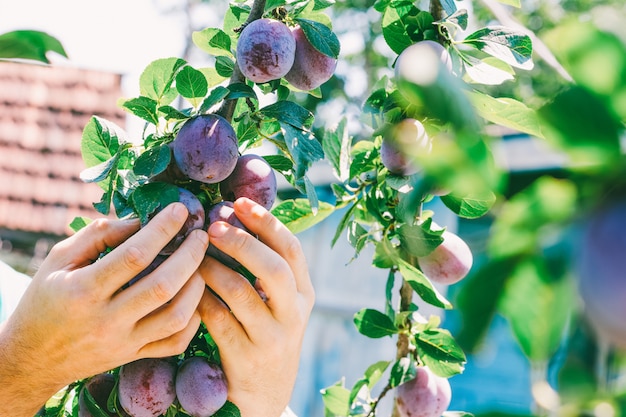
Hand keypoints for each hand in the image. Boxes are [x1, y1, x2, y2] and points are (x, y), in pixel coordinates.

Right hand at [0, 203, 208, 416]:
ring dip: (196, 286)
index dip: (162, 229)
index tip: (180, 210)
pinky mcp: (133, 357)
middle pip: (162, 285)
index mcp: (83, 290)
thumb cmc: (45, 300)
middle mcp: (106, 319)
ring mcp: (123, 342)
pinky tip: (196, 297)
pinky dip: (193, 319)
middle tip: (201, 234)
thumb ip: (97, 236)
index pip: (134, 255)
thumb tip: (140, 219)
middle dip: (190, 255)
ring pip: (175, 316)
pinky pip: (175, 342)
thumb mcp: (58, 260)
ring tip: (201, 263)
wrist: (31, 358)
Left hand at [198, 197, 314, 416]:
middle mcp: (294, 314)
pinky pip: (217, 319)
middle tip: (213, 226)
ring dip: (212, 268)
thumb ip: (265, 270)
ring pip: (241, 292)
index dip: (266, 222)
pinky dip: (200, 298)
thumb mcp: (279, 305)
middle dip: (241, 241)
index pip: (292, 249)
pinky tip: (188, 288)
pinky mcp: (246, 357)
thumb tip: (234, 218)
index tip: (240, 202)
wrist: (265, 395)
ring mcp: (272, 338)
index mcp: (304, 294)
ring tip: (194, 257)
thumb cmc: (265, 336)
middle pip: (272, 268)